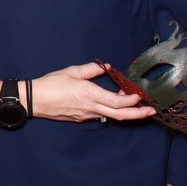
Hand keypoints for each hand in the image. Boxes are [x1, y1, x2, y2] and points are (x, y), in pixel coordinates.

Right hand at [32, 62, 156, 121]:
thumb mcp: (72, 71)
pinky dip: (112, 112)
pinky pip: (101, 115)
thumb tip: (107, 67)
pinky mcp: (81, 118)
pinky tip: (115, 105)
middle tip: (151, 111)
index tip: (141, 95)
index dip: (132, 100)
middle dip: (138, 114)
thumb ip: (92, 69)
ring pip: (111, 116)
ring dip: (126, 113)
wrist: (35, 100)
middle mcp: (91, 108)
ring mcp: (86, 115)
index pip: (117, 102)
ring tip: (137, 107)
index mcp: (90, 94)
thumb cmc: (52, 84)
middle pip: (120, 115)